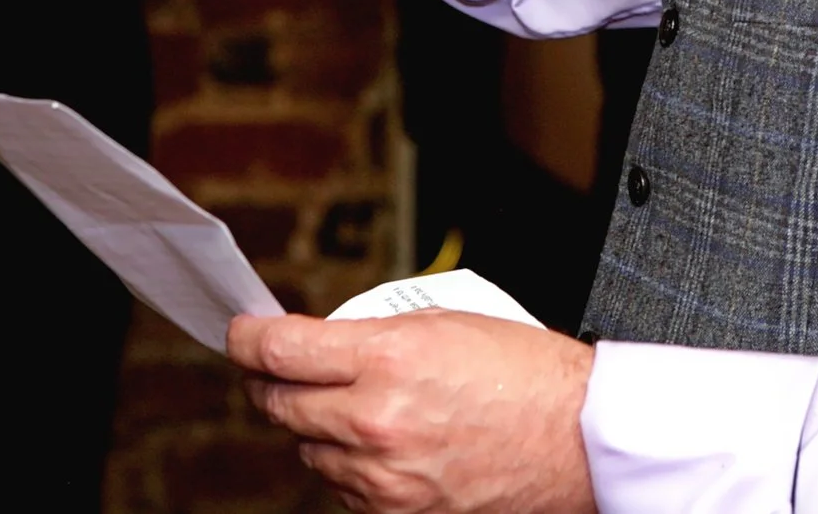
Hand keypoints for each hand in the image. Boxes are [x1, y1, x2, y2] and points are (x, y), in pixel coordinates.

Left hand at [228, 309, 597, 513]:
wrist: (576, 436)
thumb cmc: (523, 373)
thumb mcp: (442, 322)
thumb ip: (370, 336)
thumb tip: (317, 344)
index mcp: (387, 358)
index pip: (280, 350)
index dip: (247, 339)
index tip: (241, 334)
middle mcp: (376, 419)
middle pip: (279, 403)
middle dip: (270, 381)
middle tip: (276, 369)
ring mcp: (384, 474)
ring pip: (306, 449)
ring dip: (314, 425)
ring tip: (352, 407)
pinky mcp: (397, 511)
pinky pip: (341, 488)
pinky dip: (347, 466)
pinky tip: (378, 444)